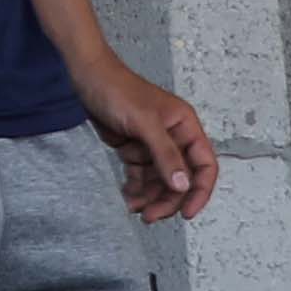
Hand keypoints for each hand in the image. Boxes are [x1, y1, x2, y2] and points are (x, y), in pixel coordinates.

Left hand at [78, 58, 217, 223]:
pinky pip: (140, 175)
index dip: (200, 191)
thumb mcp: (145, 122)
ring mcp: (152, 144)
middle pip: (180, 179)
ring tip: (134, 208)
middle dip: (167, 199)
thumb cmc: (117, 89)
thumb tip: (183, 185)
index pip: (204, 165)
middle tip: (151, 215)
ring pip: (159, 180)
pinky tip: (127, 197)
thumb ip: (165, 154)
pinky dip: (135, 188)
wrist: (85, 75)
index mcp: (185, 126)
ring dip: (149, 197)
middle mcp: (173, 137)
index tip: (187, 213)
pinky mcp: (133, 148)